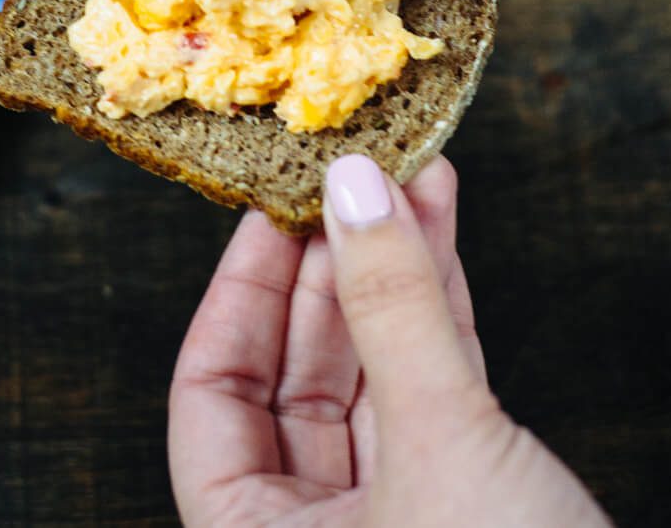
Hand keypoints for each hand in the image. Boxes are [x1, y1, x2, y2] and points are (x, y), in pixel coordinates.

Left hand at [169, 155, 610, 527]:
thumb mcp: (441, 446)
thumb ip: (395, 309)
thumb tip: (351, 186)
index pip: (209, 397)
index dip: (239, 294)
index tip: (273, 207)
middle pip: (295, 376)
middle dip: (332, 269)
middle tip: (352, 176)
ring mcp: (389, 524)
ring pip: (371, 376)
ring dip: (393, 276)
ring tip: (411, 181)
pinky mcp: (461, 507)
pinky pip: (429, 393)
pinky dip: (438, 316)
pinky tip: (442, 235)